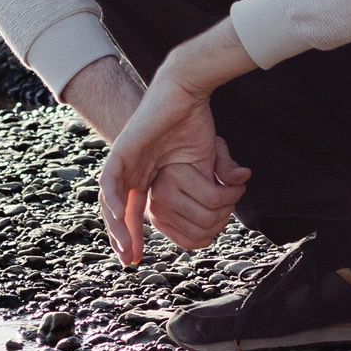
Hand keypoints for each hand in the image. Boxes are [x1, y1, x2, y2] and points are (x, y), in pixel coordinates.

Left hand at [94, 19, 258, 264]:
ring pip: (109, 200)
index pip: (136, 213)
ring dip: (115, 226)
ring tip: (125, 248)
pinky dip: (113, 200)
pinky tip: (119, 216)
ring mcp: (125, 161)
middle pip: (118, 211)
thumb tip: (241, 182)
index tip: (138, 258)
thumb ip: (223, 172)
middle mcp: (132, 173)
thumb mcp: (213, 155)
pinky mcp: (122, 150)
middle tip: (130, 261)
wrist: (185, 90)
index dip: (136, 236)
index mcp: (148, 178)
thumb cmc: (195, 120)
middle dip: (122, 237)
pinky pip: (109, 180)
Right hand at [150, 136, 251, 252]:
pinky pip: (189, 243)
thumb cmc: (193, 153)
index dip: (234, 195)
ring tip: (222, 209)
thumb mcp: (211, 150)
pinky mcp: (159, 225)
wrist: (168, 160)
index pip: (213, 198)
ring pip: (201, 234)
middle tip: (231, 199)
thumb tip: (244, 175)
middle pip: (208, 219)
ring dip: (218, 224)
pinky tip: (211, 222)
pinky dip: (206, 237)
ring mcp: (156, 213)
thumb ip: (228, 165)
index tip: (238, 188)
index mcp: (172, 174)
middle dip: (227, 211)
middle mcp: (159, 196)